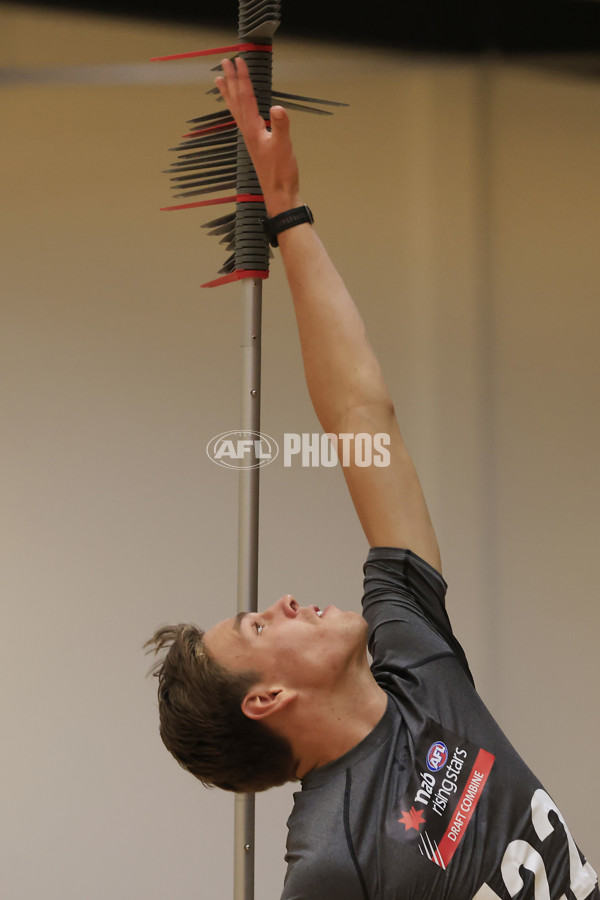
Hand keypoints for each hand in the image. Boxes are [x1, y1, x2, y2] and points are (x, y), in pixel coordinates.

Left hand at [215, 57, 300, 215]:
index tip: (239, 61)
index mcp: (253, 129)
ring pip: (235, 110)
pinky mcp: (255, 143)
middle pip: (236, 100)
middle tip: (225, 62)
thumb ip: (281, 126)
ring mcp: (250, 137)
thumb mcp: (284, 146)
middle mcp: (248, 131)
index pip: (246, 98)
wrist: (279, 193)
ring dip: (228, 93)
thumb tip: (278, 108)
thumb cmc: (281, 172)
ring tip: (220, 80)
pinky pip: (241, 119)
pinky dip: (237, 108)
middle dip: (231, 80)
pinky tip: (239, 108)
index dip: (242, 78)